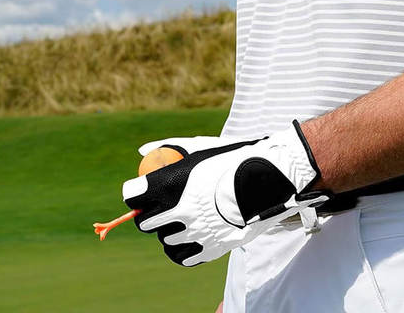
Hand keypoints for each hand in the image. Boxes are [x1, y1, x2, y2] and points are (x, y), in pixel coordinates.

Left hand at [122, 121, 327, 265]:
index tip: (140, 193)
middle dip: (147, 216)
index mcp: (172, 184)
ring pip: (165, 240)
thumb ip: (167, 147)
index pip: (134, 196)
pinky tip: (187, 239)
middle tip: (156, 211)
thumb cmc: (232, 158)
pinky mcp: (212, 249)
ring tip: (180, 222)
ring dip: (167, 231)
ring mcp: (196, 232)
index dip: (135, 195)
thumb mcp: (199, 146)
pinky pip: (183, 257)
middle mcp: (181, 211)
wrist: (269, 179)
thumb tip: (143, 151)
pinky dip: (181, 249)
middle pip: (145, 222)